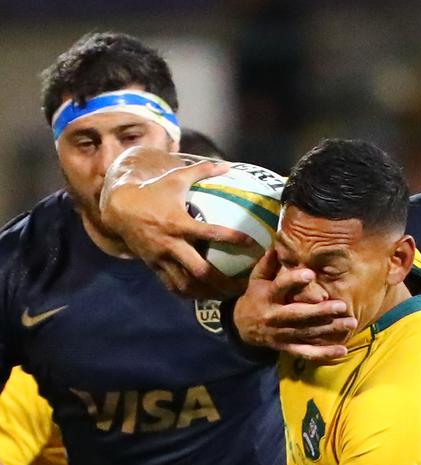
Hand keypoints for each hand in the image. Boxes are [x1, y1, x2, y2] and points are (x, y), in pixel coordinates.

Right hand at [100, 146, 254, 298]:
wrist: (119, 210)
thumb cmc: (152, 192)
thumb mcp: (176, 178)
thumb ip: (202, 170)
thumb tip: (227, 165)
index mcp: (178, 223)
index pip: (209, 233)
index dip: (232, 239)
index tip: (252, 243)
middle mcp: (171, 245)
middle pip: (200, 272)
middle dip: (222, 282)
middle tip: (242, 286)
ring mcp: (161, 259)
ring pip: (186, 285)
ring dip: (208, 293)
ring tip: (227, 296)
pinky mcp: (154, 267)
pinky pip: (173, 287)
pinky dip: (189, 294)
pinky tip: (204, 296)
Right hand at [233, 250, 357, 359]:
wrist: (243, 327)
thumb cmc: (256, 297)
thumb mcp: (257, 279)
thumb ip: (268, 264)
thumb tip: (278, 245)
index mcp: (267, 296)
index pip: (281, 287)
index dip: (294, 280)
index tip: (310, 273)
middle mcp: (274, 317)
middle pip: (298, 315)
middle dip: (320, 311)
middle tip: (341, 306)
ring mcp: (281, 334)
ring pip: (307, 333)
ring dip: (329, 330)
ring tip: (351, 323)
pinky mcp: (287, 347)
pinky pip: (307, 352)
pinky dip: (324, 354)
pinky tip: (342, 350)